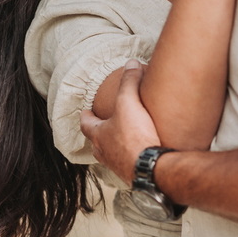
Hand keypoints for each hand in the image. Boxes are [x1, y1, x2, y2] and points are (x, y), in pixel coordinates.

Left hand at [80, 60, 161, 185]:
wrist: (151, 168)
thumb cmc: (134, 137)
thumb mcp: (129, 103)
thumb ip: (129, 82)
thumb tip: (130, 63)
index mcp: (99, 135)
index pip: (85, 124)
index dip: (85, 116)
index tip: (85, 111)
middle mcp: (105, 152)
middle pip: (96, 142)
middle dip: (100, 133)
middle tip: (105, 125)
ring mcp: (119, 165)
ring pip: (111, 154)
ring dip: (115, 146)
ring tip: (124, 138)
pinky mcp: (134, 173)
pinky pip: (129, 162)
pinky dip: (132, 156)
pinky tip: (142, 151)